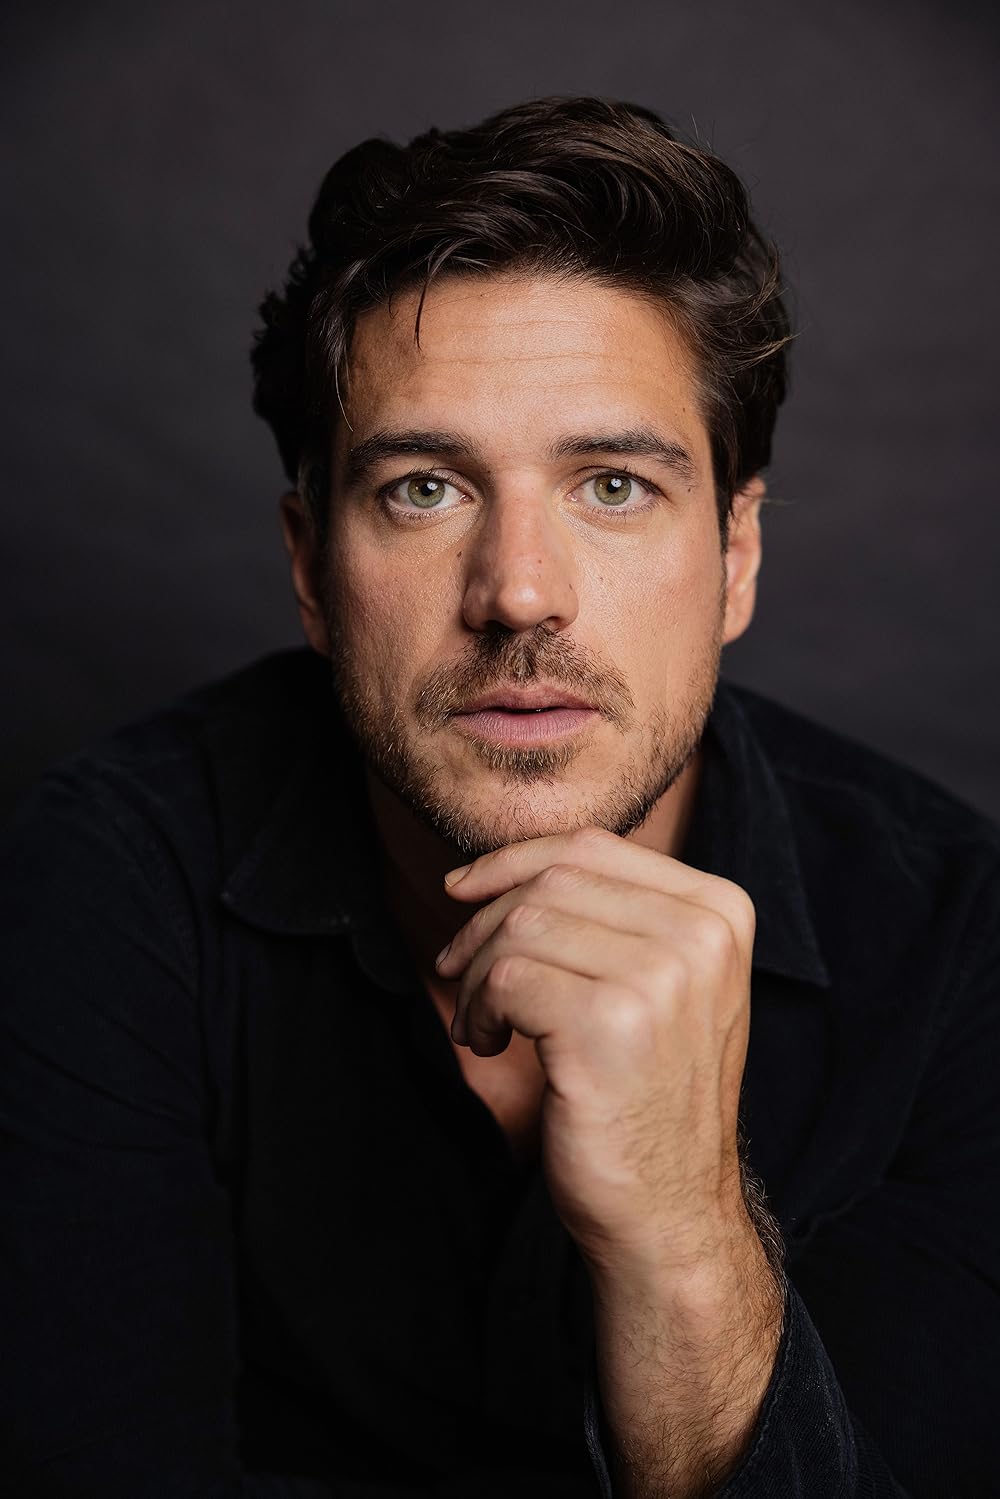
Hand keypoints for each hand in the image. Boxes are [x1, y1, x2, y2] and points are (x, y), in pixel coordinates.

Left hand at [435, 826, 756, 1276]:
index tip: (464, 891)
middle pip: (551, 881)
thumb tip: (504, 866)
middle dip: (485, 923)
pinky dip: (480, 1010)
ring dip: (478, 975)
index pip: (592, 847)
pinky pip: (507, 978)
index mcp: (719, 911)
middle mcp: (701, 933)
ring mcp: (662, 976)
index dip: (512, 861)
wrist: (669, 1210)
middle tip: (460, 974)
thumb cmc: (648, 1095)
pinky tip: (492, 1045)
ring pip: (521, 926)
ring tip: (485, 1024)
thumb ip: (612, 914)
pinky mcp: (611, 1023)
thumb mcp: (658, 984)